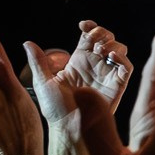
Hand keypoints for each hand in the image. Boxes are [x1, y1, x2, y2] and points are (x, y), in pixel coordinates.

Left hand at [27, 21, 134, 154]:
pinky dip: (122, 59)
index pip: (88, 37)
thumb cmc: (54, 110)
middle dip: (103, 33)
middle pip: (107, 39)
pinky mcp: (118, 85)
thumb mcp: (43, 82)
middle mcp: (95, 65)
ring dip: (113, 44)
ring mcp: (107, 74)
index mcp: (78, 61)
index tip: (83, 25)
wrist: (69, 129)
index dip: (90, 27)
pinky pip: (127, 67)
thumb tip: (27, 43)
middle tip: (94, 38)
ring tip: (100, 50)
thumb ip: (38, 62)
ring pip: (120, 49)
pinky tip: (110, 57)